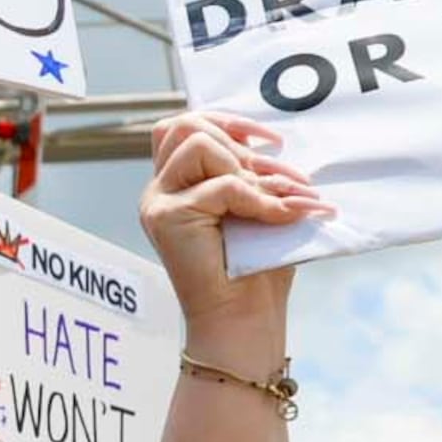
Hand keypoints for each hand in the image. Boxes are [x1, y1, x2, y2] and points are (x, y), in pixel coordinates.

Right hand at [136, 113, 328, 338]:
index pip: (186, 127)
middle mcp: (159, 190)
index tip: (273, 143)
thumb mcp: (257, 207)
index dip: (229, 122)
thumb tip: (272, 142)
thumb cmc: (255, 269)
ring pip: (197, 142)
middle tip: (282, 177)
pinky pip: (222, 185)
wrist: (243, 320)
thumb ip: (253, 173)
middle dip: (241, 142)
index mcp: (176, 185)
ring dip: (246, 166)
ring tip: (276, 198)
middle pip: (186, 125)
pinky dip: (260, 198)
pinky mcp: (166, 216)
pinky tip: (284, 215)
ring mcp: (157, 202)